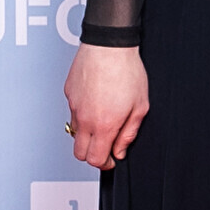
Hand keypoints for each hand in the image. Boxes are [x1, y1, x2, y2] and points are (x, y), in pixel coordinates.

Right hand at [66, 43, 148, 170]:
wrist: (109, 45)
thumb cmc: (127, 71)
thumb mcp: (140, 107)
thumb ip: (129, 134)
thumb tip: (120, 151)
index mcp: (104, 125)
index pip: (95, 159)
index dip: (105, 164)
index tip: (111, 159)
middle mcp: (85, 118)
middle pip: (79, 153)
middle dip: (92, 155)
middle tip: (106, 146)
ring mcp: (74, 106)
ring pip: (75, 133)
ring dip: (87, 135)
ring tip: (102, 122)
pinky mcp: (69, 93)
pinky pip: (73, 112)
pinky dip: (83, 115)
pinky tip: (96, 103)